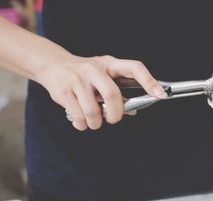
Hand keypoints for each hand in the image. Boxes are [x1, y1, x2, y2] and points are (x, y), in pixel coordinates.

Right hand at [36, 54, 165, 130]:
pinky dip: (83, 125)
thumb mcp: (103, 75)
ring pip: (93, 111)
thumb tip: (132, 111)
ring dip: (96, 123)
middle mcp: (94, 69)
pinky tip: (82, 121)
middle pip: (112, 95)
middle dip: (116, 114)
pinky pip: (78, 117)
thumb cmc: (84, 73)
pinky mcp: (64, 92)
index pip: (134, 67)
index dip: (149, 81)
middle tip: (113, 119)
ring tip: (94, 121)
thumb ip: (118, 92)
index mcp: (109, 64)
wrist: (53, 64)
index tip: (160, 94)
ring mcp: (78, 80)